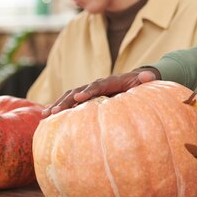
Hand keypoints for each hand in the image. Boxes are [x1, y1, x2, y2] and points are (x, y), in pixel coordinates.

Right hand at [42, 68, 158, 117]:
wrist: (134, 81)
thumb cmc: (139, 83)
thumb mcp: (145, 81)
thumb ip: (146, 78)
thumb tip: (150, 75)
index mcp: (110, 82)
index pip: (98, 85)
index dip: (88, 90)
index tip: (79, 97)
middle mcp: (97, 85)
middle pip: (78, 91)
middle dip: (65, 101)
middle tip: (53, 111)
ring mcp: (89, 91)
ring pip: (70, 96)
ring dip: (58, 105)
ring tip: (45, 115)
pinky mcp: (86, 99)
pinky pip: (71, 104)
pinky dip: (60, 110)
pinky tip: (47, 121)